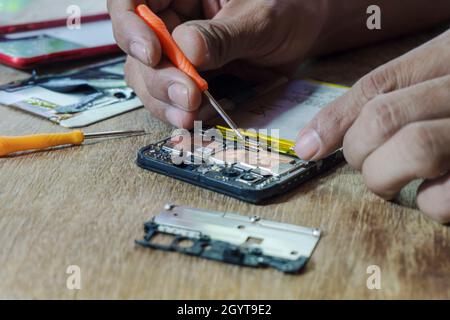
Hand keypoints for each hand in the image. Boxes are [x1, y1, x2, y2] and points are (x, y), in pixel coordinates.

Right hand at [108, 0, 326, 127]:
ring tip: (191, 115)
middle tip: (187, 95)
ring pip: (151, 81)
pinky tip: (201, 119)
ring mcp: (180, 55)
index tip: (151, 52)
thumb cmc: (285, 8)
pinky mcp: (193, 81)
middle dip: (158, 78)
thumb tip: (186, 49)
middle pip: (138, 51)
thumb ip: (223, 35)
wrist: (306, 31)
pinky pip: (175, 101)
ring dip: (166, 103)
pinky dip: (184, 114)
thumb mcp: (258, 17)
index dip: (130, 27)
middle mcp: (172, 22)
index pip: (131, 2)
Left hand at [295, 29, 449, 222]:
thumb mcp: (447, 76)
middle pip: (384, 119)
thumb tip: (313, 141)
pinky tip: (438, 194)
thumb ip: (393, 98)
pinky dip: (431, 205)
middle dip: (361, 153)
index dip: (333, 122)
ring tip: (397, 180)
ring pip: (415, 150)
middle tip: (372, 164)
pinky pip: (446, 200)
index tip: (308, 148)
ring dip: (387, 176)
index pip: (374, 86)